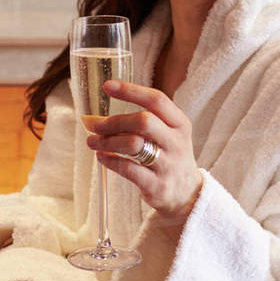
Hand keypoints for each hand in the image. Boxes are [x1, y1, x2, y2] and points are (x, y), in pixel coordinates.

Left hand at [86, 79, 203, 217]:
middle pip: (144, 121)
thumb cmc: (168, 157)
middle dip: (114, 121)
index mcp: (179, 124)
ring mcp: (169, 165)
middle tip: (93, 125)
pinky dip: (110, 160)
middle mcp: (177, 142)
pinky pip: (128, 169)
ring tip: (92, 141)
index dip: (131, 91)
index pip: (156, 100)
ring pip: (134, 145)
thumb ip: (137, 123)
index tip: (107, 86)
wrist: (187, 194)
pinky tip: (101, 157)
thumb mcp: (165, 135)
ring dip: (107, 141)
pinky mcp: (157, 185)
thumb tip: (92, 118)